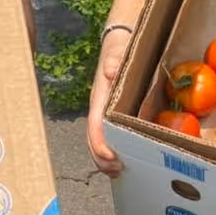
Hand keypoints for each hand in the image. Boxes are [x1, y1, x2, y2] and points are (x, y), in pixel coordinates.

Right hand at [87, 28, 131, 175]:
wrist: (118, 42)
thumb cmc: (118, 47)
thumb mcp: (117, 50)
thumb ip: (114, 59)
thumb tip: (111, 70)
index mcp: (99, 97)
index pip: (95, 124)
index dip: (99, 142)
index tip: (109, 156)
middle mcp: (98, 108)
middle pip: (93, 138)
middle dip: (102, 157)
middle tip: (117, 170)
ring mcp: (103, 112)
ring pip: (99, 140)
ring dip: (105, 158)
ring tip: (118, 172)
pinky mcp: (111, 114)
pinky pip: (108, 136)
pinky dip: (111, 151)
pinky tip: (122, 161)